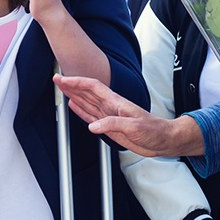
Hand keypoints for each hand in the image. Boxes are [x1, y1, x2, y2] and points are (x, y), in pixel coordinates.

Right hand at [56, 74, 200, 156]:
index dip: (78, 82)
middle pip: (87, 92)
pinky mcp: (110, 126)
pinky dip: (81, 110)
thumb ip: (113, 124)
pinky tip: (74, 106)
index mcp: (116, 103)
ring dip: (74, 95)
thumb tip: (93, 126)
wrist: (163, 140)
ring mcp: (109, 116)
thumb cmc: (154, 131)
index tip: (63, 79)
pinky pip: (91, 115)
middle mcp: (111, 107)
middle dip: (71, 85)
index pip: (93, 87)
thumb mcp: (134, 127)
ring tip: (61, 89)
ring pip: (87, 102)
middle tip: (56, 79)